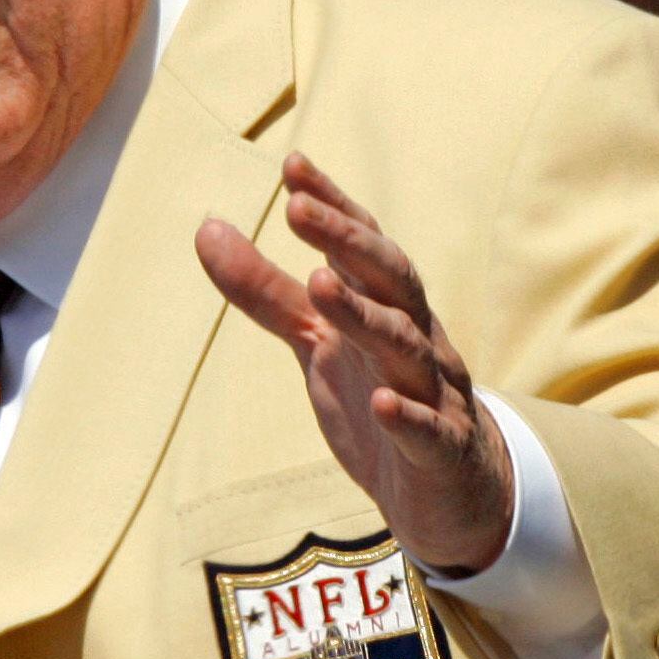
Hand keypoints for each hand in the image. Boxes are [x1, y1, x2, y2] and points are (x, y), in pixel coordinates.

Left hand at [195, 153, 513, 573]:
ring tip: (321, 285)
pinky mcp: (444, 451)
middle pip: (391, 280)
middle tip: (298, 210)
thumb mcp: (315, 344)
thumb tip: (206, 227)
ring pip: (406, 346)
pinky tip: (382, 403)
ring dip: (366, 316)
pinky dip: (407, 415)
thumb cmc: (380, 398)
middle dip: (348, 243)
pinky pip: (430, 430)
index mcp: (385, 307)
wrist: (452, 492)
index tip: (293, 166)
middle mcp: (416, 338)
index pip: (363, 246)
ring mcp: (435, 393)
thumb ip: (267, 290)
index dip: (332, 206)